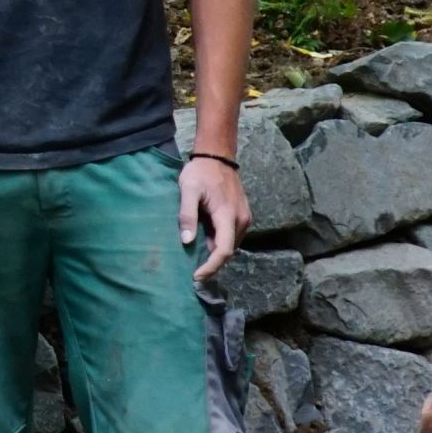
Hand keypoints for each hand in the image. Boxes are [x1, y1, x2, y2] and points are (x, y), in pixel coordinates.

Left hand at [178, 153, 248, 280]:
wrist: (218, 155)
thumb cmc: (201, 172)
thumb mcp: (189, 190)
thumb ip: (187, 215)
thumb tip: (187, 241)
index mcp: (228, 215)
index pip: (224, 250)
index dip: (211, 267)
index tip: (197, 276)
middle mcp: (241, 220)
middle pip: (228, 251)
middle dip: (212, 263)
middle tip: (192, 270)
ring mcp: (244, 218)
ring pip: (230, 244)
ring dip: (215, 253)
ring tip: (196, 258)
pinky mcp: (242, 215)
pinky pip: (231, 236)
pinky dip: (219, 243)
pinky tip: (204, 242)